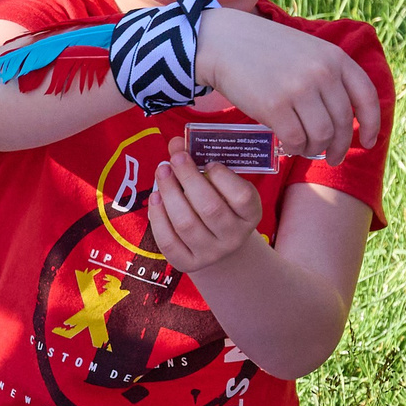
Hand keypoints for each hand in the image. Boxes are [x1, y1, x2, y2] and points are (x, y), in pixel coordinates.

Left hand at [148, 142, 262, 272]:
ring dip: (170, 193)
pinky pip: (168, 241)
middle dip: (189, 178)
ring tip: (162, 171)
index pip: (242, 197)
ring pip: (186, 223)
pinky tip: (155, 197)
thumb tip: (176, 142)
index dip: (223, 177)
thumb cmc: (219, 203)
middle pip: (210, 208)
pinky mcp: (187, 263)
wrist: (216, 244)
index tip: (209, 161)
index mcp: (250, 215)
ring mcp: (211, 253)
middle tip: (175, 157)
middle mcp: (234, 237)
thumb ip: (202, 162)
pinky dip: (158, 216)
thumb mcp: (221, 185)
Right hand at [193, 7, 380, 161]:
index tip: (369, 142)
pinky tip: (287, 146)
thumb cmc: (264, 50)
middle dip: (340, 147)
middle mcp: (322, 73)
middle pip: (344, 123)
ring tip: (303, 149)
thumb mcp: (307, 52)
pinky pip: (295, 139)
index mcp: (335, 58)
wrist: (224, 43)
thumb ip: (328, 75)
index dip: (372, 124)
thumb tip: (343, 117)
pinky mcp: (274, 106)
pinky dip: (294, 148)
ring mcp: (299, 90)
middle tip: (332, 159)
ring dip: (314, 149)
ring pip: (321, 135)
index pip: (366, 97)